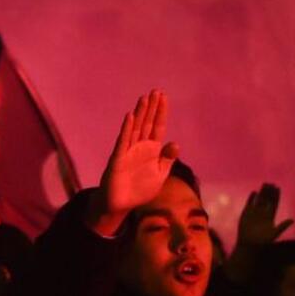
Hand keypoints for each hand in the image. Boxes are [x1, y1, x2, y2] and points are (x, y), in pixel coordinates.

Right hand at [91, 91, 179, 235]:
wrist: (121, 204)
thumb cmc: (140, 190)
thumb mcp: (159, 175)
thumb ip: (167, 159)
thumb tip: (176, 143)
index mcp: (151, 150)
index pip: (157, 127)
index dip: (161, 112)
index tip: (164, 97)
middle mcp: (140, 147)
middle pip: (147, 123)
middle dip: (151, 107)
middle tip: (156, 91)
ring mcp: (128, 151)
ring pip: (135, 128)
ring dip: (140, 113)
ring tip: (144, 98)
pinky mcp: (118, 159)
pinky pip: (123, 141)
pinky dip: (127, 129)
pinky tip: (130, 116)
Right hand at [236, 183, 292, 248]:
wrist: (249, 245)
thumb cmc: (263, 242)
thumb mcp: (274, 233)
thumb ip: (282, 226)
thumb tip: (292, 220)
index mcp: (270, 217)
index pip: (274, 204)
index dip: (276, 196)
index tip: (278, 188)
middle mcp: (262, 213)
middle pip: (267, 200)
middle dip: (269, 192)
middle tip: (272, 183)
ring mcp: (254, 213)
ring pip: (259, 200)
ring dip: (262, 193)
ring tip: (265, 184)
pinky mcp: (246, 214)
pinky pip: (249, 204)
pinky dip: (251, 198)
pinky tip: (254, 192)